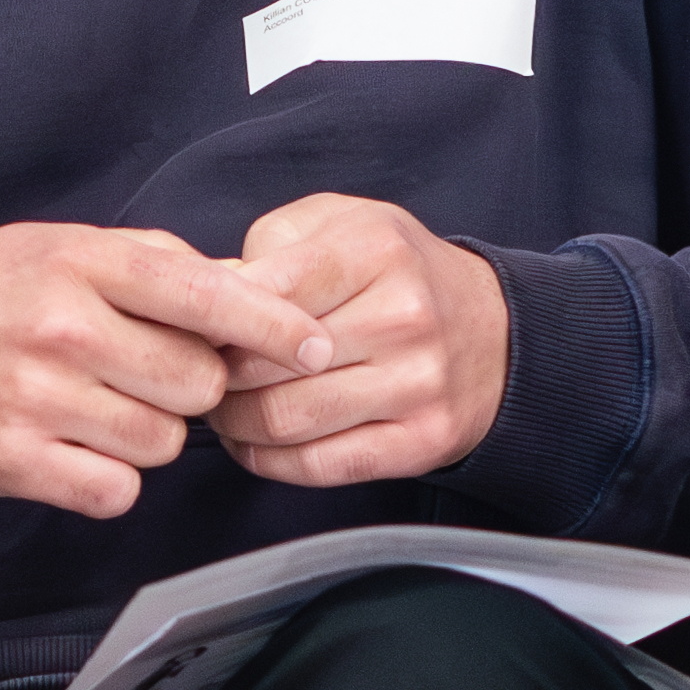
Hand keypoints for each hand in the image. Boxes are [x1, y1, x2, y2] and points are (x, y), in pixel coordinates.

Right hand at [0, 222, 315, 518]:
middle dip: (188, 387)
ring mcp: (41, 398)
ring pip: (164, 443)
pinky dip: (108, 480)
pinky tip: (77, 449)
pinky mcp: (19, 462)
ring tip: (98, 408)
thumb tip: (243, 290)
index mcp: (83, 262)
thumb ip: (149, 262)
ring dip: (147, 436)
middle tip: (143, 375)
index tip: (315, 346)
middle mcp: (66, 328)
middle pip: (198, 382)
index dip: (273, 327)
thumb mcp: (57, 246)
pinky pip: (116, 491)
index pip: (207, 296)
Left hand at [207, 194, 509, 488]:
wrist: (494, 332)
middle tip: (200, 376)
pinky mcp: (423, 440)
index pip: (264, 294)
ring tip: (224, 409)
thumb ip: (270, 244)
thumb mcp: (341, 223)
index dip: (212, 319)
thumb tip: (209, 291)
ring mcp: (418, 384)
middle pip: (264, 364)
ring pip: (285, 420)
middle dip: (214, 376)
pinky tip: (256, 443)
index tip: (194, 330)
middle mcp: (402, 317)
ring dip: (235, 424)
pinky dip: (269, 461)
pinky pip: (320, 466)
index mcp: (374, 251)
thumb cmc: (397, 274)